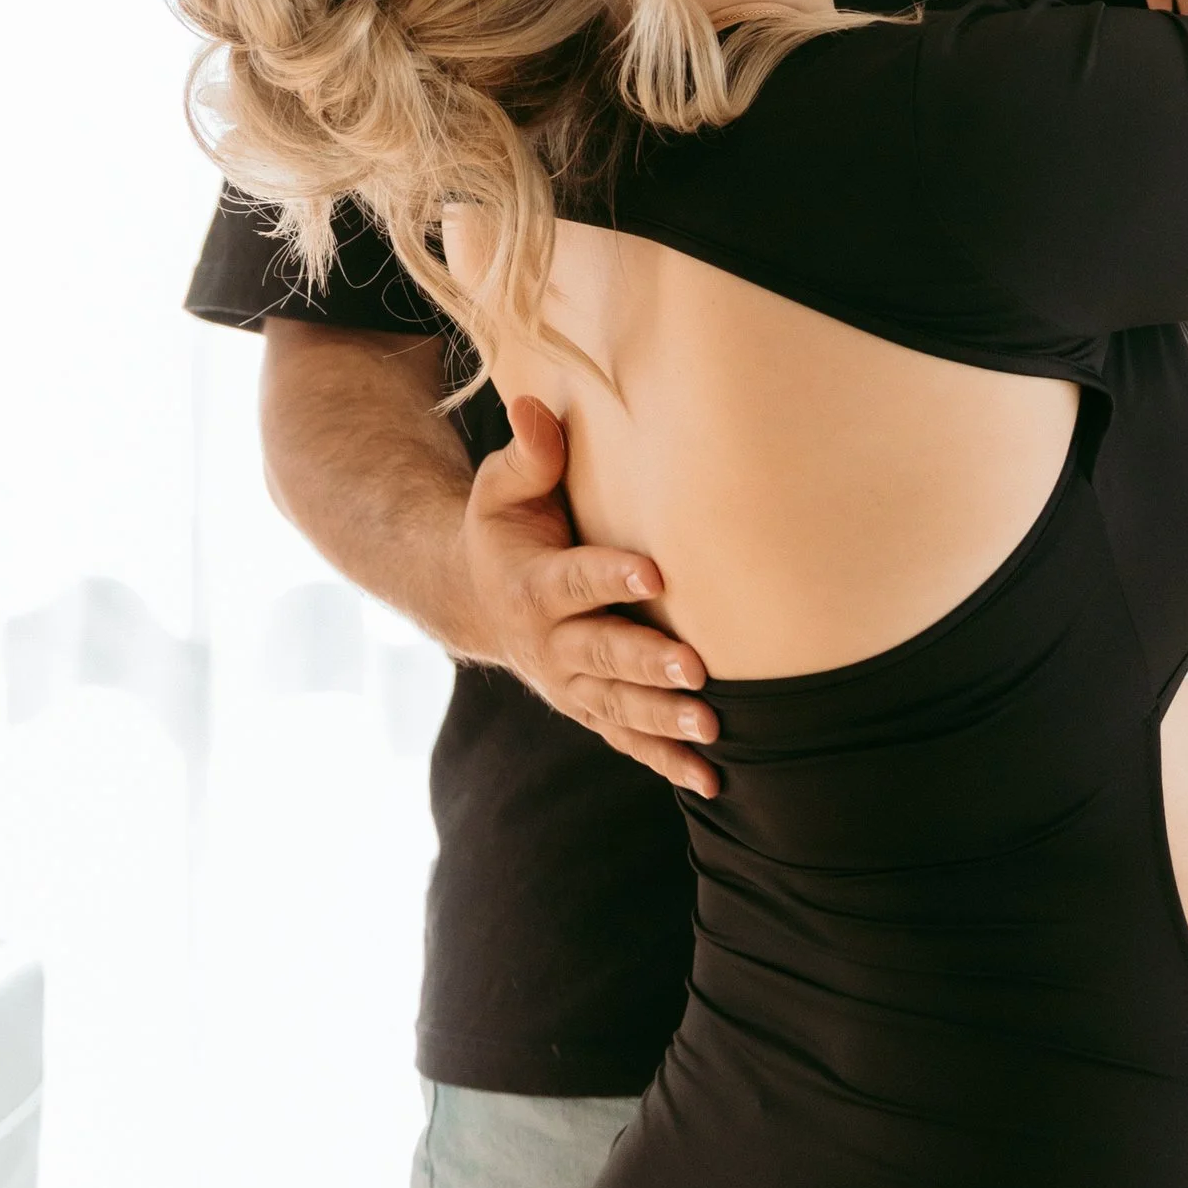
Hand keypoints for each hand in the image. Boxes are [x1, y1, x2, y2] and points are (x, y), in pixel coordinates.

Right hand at [466, 397, 716, 796]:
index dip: (610, 575)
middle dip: (647, 662)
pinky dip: (666, 763)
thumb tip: (538, 406)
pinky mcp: (589, 707)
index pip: (574, 580)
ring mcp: (570, 683)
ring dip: (664, 720)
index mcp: (531, 584)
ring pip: (619, 706)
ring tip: (712, 727)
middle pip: (602, 654)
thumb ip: (528, 453)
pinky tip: (712, 782)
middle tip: (695, 666)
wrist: (475, 598)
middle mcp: (549, 643)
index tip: (655, 572)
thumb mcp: (500, 487)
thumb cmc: (505, 528)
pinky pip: (628, 741)